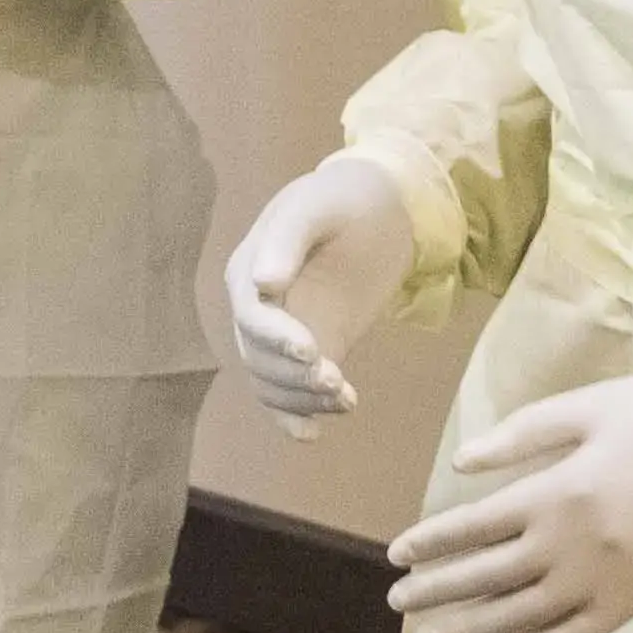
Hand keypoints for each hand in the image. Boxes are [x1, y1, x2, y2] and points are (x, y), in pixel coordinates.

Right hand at [223, 154, 414, 423]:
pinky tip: (313, 435)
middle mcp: (257, 308)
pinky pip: (291, 393)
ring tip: (345, 399)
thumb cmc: (348, 198)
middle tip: (337, 382)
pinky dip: (297, 416)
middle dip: (293, 377)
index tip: (310, 352)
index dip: (276, 338)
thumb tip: (262, 283)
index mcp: (249, 270)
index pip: (252, 316)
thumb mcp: (318, 205)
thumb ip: (287, 239)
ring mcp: (283, 334)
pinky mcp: (313, 350)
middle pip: (259, 359)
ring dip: (303, 400)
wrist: (384, 207)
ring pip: (274, 383)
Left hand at [386, 368, 632, 632]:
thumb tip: (464, 464)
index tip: (397, 555)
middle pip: (485, 577)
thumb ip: (526, 433)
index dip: (432, 542)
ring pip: (518, 618)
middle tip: (396, 601)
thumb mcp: (596, 404)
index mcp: (558, 491)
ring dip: (468, 629)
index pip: (473, 526)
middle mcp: (571, 547)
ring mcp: (604, 584)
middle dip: (436, 591)